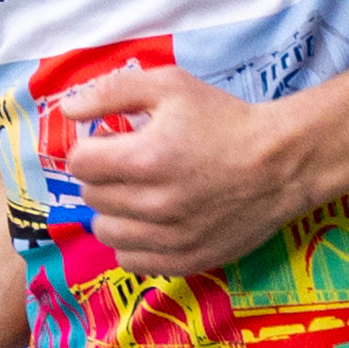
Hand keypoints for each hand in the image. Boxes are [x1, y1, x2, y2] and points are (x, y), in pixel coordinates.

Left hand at [54, 65, 315, 275]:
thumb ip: (112, 91)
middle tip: (131, 164)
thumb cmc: (224, 119)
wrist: (280, 163)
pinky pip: (130, 260)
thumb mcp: (171, 86)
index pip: (80, 162)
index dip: (90, 147)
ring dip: (113, 211)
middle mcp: (154, 204)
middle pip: (92, 195)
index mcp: (146, 158)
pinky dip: (132, 242)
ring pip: (105, 231)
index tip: (111, 143)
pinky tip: (151, 222)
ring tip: (139, 194)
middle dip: (104, 176)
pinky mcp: (185, 260)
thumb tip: (68, 109)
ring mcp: (170, 237)